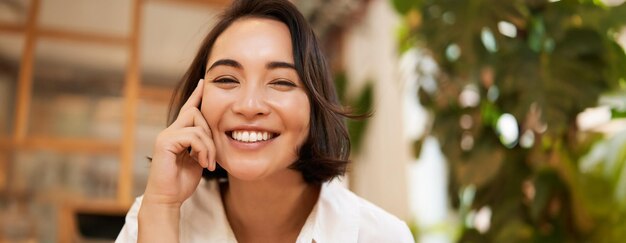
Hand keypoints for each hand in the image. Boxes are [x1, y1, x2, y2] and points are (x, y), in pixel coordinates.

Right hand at [142, 79, 215, 206]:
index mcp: (177, 134)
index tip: (205, 83)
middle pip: (196, 113)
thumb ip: (202, 145)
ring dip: (209, 145)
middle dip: (210, 133)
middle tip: (212, 158)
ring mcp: (166, 136)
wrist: (167, 199)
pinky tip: (203, 163)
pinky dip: (203, 149)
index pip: (188, 109)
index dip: (197, 96)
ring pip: (197, 124)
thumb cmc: (181, 183)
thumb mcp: (197, 160)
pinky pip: (193, 136)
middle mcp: (169, 132)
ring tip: (208, 163)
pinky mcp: (165, 143)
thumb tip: (213, 135)